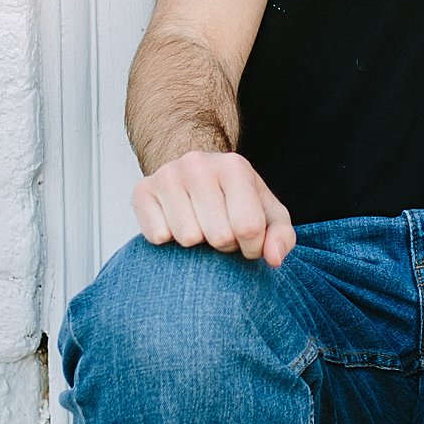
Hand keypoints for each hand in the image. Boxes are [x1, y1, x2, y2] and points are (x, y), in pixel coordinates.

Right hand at [129, 148, 295, 265]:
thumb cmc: (237, 200)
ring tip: (201, 226)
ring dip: (197, 244)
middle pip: (219, 236)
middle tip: (222, 232)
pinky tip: (176, 224)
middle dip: (225, 245)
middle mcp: (198, 165)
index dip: (252, 247)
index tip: (249, 242)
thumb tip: (273, 258)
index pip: (248, 227)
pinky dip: (169, 240)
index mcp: (234, 167)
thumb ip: (281, 236)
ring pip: (188, 238)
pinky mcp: (142, 191)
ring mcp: (167, 176)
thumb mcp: (268, 214)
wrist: (194, 172)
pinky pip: (158, 236)